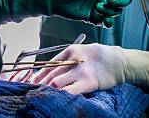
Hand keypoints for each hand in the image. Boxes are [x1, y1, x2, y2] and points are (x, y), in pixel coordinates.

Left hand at [30, 43, 148, 93]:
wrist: (119, 62)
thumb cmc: (98, 58)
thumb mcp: (81, 52)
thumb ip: (66, 60)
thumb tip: (45, 71)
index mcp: (71, 50)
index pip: (48, 63)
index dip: (37, 74)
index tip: (29, 82)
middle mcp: (74, 59)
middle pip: (50, 74)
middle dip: (39, 84)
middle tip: (31, 92)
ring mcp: (81, 71)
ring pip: (57, 82)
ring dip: (48, 90)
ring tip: (41, 96)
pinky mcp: (89, 82)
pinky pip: (71, 91)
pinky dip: (61, 95)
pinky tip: (56, 98)